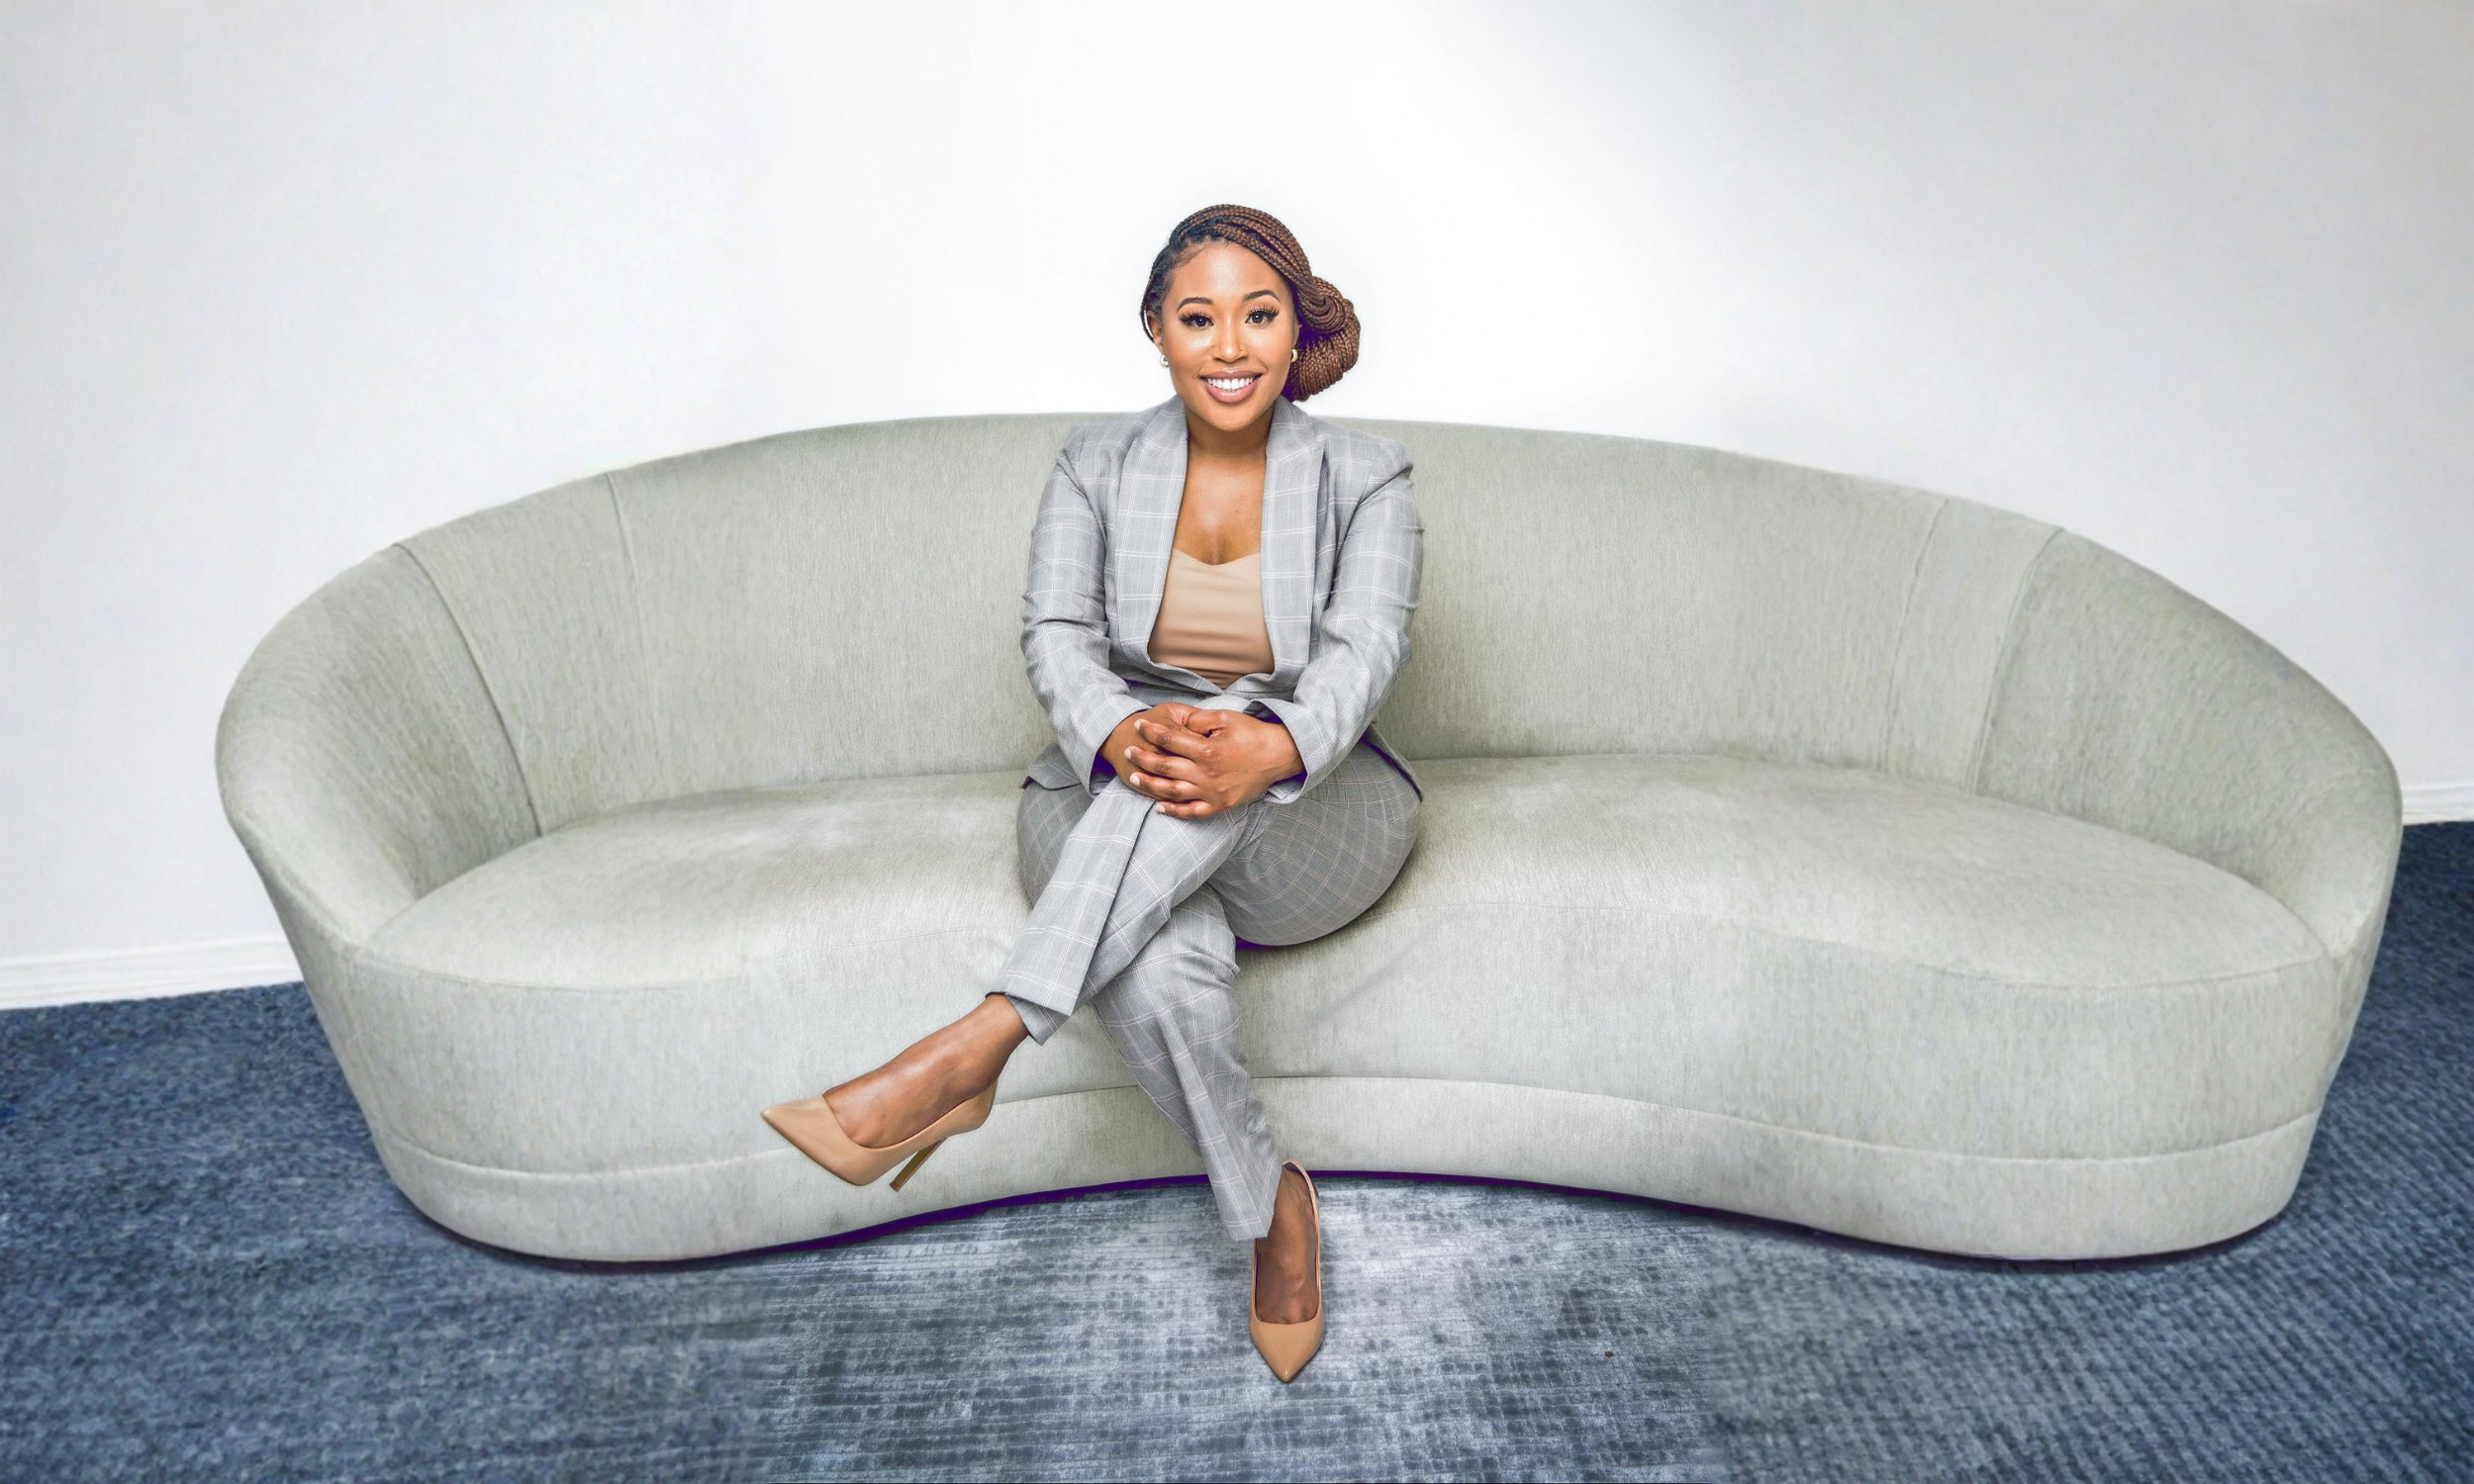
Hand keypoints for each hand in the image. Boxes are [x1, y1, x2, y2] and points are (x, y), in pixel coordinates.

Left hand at [1108, 702, 1303, 818]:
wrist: (1279, 756)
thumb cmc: (1252, 734)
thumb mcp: (1226, 718)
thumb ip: (1198, 719)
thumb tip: (1176, 720)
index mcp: (1207, 750)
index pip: (1169, 740)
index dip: (1151, 732)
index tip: (1138, 726)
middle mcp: (1207, 773)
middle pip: (1165, 767)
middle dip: (1142, 758)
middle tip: (1127, 751)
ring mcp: (1212, 792)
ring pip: (1172, 792)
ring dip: (1149, 786)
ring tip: (1134, 779)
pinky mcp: (1220, 805)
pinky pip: (1192, 812)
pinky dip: (1173, 811)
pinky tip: (1158, 807)